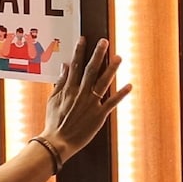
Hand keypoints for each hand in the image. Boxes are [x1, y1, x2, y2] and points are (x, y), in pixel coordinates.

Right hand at [38, 37, 130, 162]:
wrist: (58, 142)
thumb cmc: (54, 122)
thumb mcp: (53, 100)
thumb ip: (60, 82)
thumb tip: (65, 66)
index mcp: (69, 89)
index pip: (75, 65)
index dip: (80, 51)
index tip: (84, 39)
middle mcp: (81, 93)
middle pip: (91, 70)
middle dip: (98, 54)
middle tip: (104, 42)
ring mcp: (91, 104)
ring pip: (103, 82)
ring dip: (111, 69)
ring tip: (118, 57)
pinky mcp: (99, 115)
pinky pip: (111, 102)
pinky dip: (121, 94)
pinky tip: (129, 86)